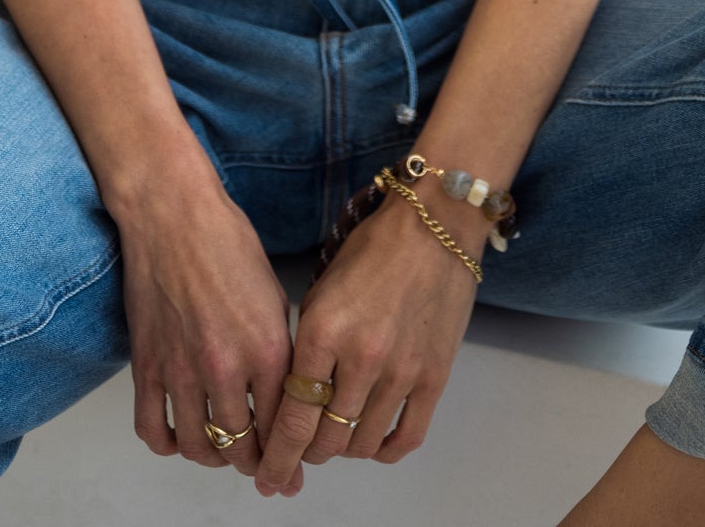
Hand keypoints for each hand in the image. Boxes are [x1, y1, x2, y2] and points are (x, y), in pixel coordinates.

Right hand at [115, 145, 297, 489]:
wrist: (172, 215)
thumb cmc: (228, 242)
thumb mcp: (275, 294)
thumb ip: (281, 349)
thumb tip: (289, 392)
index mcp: (267, 347)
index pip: (283, 426)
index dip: (290, 454)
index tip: (293, 468)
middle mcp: (225, 366)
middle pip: (242, 447)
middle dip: (256, 465)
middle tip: (262, 469)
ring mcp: (181, 371)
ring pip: (199, 447)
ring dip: (215, 458)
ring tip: (225, 452)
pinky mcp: (146, 367)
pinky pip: (154, 431)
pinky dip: (170, 444)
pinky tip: (183, 436)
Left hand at [254, 178, 484, 497]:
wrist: (435, 226)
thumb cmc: (372, 251)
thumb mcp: (322, 292)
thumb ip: (306, 348)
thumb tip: (295, 400)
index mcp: (323, 332)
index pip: (292, 418)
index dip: (276, 457)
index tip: (269, 477)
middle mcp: (360, 357)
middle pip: (324, 440)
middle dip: (307, 454)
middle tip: (303, 448)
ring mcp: (401, 370)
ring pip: (360, 444)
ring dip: (343, 449)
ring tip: (338, 435)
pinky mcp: (435, 376)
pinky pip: (406, 438)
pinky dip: (384, 450)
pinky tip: (372, 441)